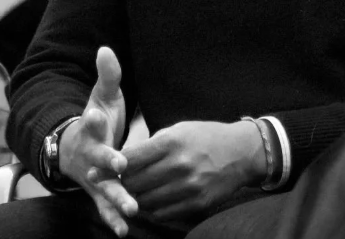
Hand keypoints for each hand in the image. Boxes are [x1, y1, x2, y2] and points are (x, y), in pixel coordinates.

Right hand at [60, 47, 136, 236]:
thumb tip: (106, 48)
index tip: (96, 114)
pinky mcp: (99, 192)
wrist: (73, 147)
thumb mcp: (102, 95)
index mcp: (91, 127)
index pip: (91, 120)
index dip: (93, 117)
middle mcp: (90, 153)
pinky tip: (124, 231)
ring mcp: (93, 175)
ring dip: (116, 197)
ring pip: (104, 187)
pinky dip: (113, 220)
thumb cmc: (97, 118)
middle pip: (98, 156)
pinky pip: (105, 208)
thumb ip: (108, 75)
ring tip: (131, 207)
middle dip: (108, 160)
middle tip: (120, 164)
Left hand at [119, 120, 264, 222]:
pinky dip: (154, 208)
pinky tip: (157, 199)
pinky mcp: (197, 204)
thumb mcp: (178, 129)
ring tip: (141, 191)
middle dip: (124, 184)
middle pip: (134, 183)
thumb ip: (151, 144)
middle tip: (123, 182)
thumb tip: (122, 160)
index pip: (129, 159)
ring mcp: (189, 187)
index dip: (112, 167)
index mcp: (171, 142)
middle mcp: (179, 165)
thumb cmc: (205, 137)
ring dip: (138, 198)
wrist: (242, 152)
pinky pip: (162, 213)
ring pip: (145, 202)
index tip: (102, 170)